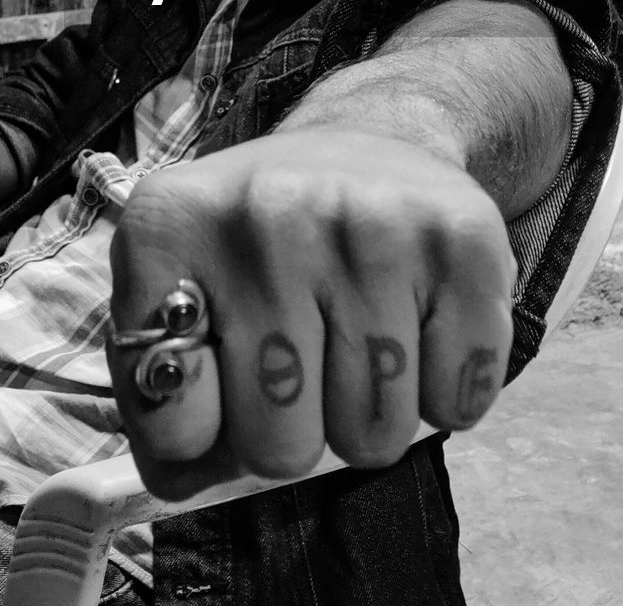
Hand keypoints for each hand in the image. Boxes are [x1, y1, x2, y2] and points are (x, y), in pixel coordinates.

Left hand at [107, 129, 516, 499]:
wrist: (367, 141)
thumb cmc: (260, 246)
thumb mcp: (180, 288)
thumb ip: (158, 394)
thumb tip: (185, 481)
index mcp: (170, 224)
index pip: (175, 423)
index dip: (202, 427)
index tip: (219, 379)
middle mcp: (266, 211)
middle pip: (279, 447)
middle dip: (294, 431)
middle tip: (304, 360)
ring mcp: (370, 221)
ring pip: (373, 438)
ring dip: (369, 413)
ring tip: (358, 335)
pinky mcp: (464, 239)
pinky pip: (458, 406)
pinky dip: (445, 392)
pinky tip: (418, 325)